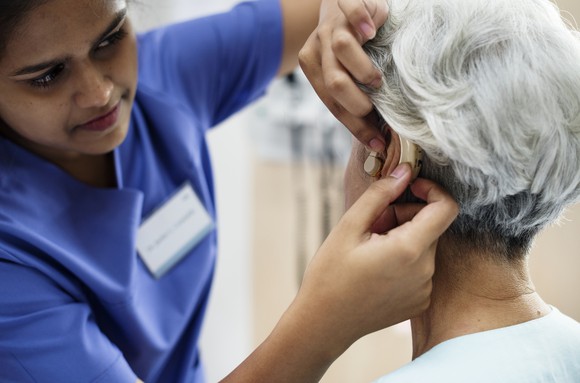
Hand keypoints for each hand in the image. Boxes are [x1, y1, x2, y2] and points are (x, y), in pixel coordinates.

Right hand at [288, 163, 458, 359]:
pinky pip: (421, 268)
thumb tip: (404, 171)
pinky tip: (376, 268)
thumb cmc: (330, 275)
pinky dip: (404, 259)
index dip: (432, 190)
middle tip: (372, 224)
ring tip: (370, 248)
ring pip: (425, 246)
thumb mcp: (348, 227)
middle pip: (431, 226)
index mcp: (410, 250)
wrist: (324, 323)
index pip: (446, 208)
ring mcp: (425, 290)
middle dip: (406, 216)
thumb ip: (380, 194)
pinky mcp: (419, 302)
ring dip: (404, 237)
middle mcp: (426, 271)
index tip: (408, 188)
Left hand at [299, 0, 388, 151]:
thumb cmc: (353, 44)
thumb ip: (352, 95)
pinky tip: (373, 32)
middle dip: (356, 103)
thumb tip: (376, 140)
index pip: (332, 102)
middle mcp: (317, 45)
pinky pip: (351, 10)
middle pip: (333, 81)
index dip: (355, 125)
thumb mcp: (346, 71)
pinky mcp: (345, 1)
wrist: (344, 2)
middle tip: (374, 108)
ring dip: (362, 69)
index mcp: (313, 66)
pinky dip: (361, 21)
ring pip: (341, 48)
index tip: (377, 141)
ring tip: (377, 79)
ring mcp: (330, 23)